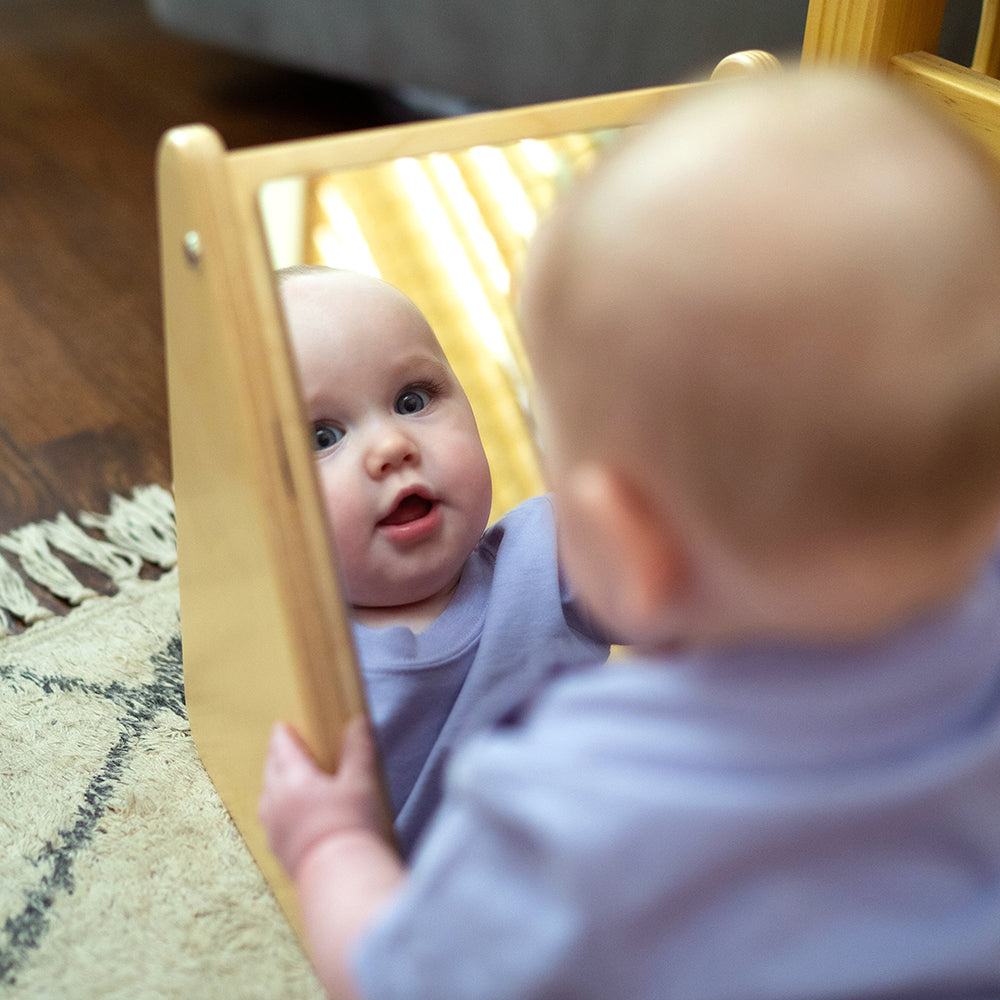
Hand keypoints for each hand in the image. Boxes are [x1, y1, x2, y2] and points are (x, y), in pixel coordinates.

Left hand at [259, 716, 386, 878]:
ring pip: (267, 796)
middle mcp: (275, 800)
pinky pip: (271, 821)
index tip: (283, 726)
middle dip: (277, 756)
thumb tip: (357, 722)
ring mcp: (272, 827)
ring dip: (274, 783)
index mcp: (294, 779)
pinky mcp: (277, 850)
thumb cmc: (351, 825)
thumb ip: (358, 749)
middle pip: (270, 770)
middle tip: (284, 748)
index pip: (282, 748)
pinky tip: (289, 815)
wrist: (338, 877)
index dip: (284, 734)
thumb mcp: (362, 782)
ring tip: (286, 780)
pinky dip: (277, 810)